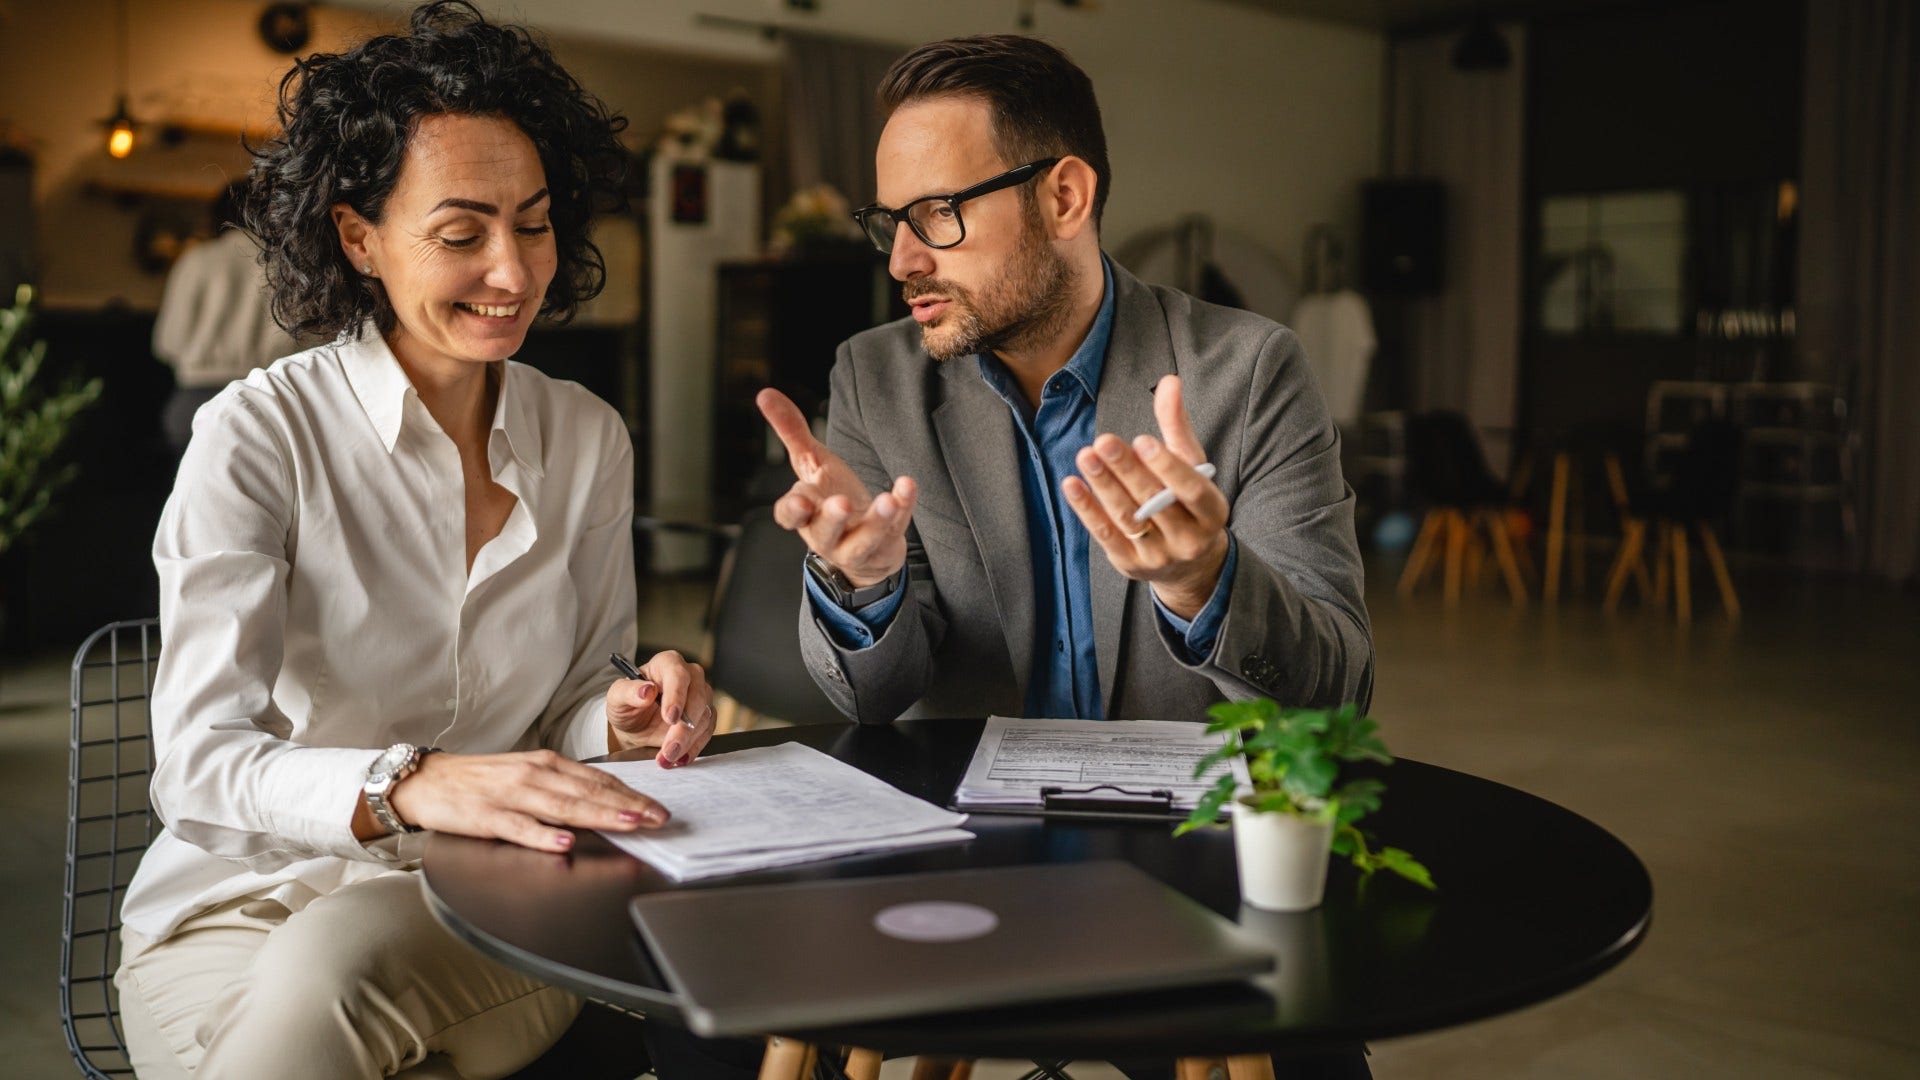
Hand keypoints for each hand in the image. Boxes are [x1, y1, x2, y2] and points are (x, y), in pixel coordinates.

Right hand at [385, 749, 668, 853]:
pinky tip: (565, 842)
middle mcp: (534, 775)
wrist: (427, 781)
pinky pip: (519, 827)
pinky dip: (543, 835)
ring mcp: (510, 795)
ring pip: (562, 807)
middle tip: (660, 818)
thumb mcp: (528, 776)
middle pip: (588, 793)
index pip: (598, 780)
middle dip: (628, 806)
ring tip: (629, 824)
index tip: (659, 808)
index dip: (631, 795)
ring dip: (599, 815)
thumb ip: (562, 788)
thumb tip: (604, 801)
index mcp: (546, 764)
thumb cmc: (482, 782)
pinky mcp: (486, 817)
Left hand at [606, 649, 715, 767]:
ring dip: (688, 741)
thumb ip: (627, 691)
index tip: (670, 718)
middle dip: (683, 727)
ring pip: (704, 717)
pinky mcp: (705, 716)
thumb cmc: (627, 705)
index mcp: (667, 664)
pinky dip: (695, 747)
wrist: (635, 725)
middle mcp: (689, 676)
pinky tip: (680, 757)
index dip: (676, 696)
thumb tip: (646, 691)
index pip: (678, 675)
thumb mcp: (617, 698)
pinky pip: (707, 731)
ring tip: (667, 757)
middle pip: (697, 697)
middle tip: (669, 748)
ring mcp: (701, 696)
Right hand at [756, 388, 917, 587]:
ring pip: (862, 541)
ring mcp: (857, 544)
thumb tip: (764, 393)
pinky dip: (903, 507)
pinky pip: (896, 528)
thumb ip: (791, 431)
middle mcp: (827, 535)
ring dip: (875, 522)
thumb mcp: (811, 462)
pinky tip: (906, 485)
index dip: (792, 511)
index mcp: (805, 514)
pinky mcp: (886, 545)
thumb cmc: (831, 496)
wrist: (865, 541)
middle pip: (825, 531)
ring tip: (886, 501)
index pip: (789, 516)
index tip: (800, 501)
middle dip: (832, 518)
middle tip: (841, 503)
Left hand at [1061, 375, 1230, 619]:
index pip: (1192, 490)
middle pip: (1155, 502)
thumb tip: (1168, 381)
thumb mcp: (1191, 465)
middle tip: (1103, 441)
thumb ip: (1177, 425)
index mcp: (1213, 512)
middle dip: (1127, 471)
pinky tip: (1072, 485)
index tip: (1142, 440)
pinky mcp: (1130, 564)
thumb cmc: (1188, 501)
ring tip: (1085, 456)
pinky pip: (1106, 536)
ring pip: (1128, 519)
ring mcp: (1159, 556)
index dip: (1168, 467)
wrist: (1188, 565)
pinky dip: (1087, 510)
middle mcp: (1189, 539)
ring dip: (1103, 486)